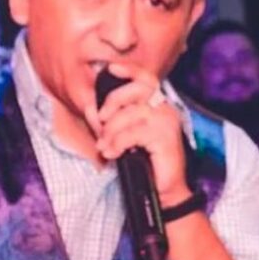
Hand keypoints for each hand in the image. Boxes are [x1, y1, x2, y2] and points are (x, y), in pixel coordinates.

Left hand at [87, 63, 190, 206]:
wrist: (163, 191)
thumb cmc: (145, 163)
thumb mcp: (123, 138)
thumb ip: (109, 122)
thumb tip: (91, 108)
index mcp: (158, 105)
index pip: (146, 79)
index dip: (130, 70)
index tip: (111, 68)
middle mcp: (166, 109)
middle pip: (136, 90)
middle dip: (112, 103)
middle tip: (101, 122)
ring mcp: (167, 122)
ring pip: (130, 114)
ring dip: (111, 132)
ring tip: (105, 148)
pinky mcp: (165, 137)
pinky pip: (132, 133)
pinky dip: (117, 144)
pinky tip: (114, 155)